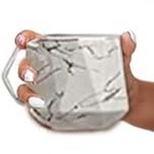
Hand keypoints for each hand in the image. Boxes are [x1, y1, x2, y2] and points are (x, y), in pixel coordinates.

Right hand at [13, 28, 139, 113]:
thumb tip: (128, 38)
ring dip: (28, 94)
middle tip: (34, 75)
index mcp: (58, 53)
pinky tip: (42, 114)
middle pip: (27, 67)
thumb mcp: (121, 59)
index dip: (26, 39)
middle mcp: (49, 71)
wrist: (128, 100)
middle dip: (25, 70)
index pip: (36, 41)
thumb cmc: (117, 75)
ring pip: (28, 91)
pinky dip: (37, 115)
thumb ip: (124, 47)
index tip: (26, 41)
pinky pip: (40, 113)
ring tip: (38, 99)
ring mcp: (50, 91)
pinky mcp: (54, 110)